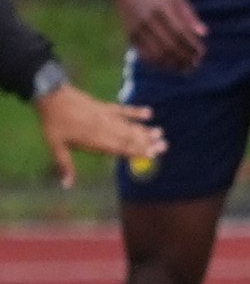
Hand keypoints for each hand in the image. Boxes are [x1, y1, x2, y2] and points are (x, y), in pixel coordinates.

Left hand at [36, 84, 162, 187]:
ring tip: (160, 133)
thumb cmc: (54, 124)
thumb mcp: (56, 146)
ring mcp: (107, 116)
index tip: (153, 155)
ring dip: (145, 130)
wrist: (52, 97)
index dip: (138, 152)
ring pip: (130, 126)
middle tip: (164, 146)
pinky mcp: (105, 106)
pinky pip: (124, 110)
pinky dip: (136, 111)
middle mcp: (105, 129)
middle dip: (147, 142)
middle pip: (130, 138)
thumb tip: (67, 186)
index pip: (121, 148)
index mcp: (96, 141)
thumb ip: (66, 166)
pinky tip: (148, 113)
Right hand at [109, 0, 205, 71]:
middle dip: (184, 57)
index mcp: (163, 8)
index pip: (181, 32)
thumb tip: (204, 34)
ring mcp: (137, 29)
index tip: (202, 53)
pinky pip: (144, 54)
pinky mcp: (130, 35)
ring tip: (184, 68)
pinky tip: (168, 65)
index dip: (192, 45)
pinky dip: (158, 62)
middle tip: (195, 64)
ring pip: (156, 53)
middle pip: (169, 45)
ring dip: (172, 64)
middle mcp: (148, 20)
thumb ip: (190, 16)